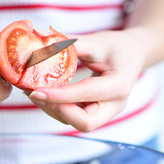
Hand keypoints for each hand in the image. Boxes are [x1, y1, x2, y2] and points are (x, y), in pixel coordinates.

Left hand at [28, 30, 145, 131]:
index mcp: (119, 86)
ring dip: (51, 108)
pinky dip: (54, 107)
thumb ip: (70, 44)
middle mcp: (114, 106)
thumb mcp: (97, 40)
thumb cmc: (117, 47)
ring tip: (31, 90)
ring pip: (74, 122)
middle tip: (34, 93)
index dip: (59, 95)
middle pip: (84, 122)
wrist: (132, 55)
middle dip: (57, 109)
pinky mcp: (94, 114)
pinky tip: (40, 93)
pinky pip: (72, 117)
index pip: (85, 95)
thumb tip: (40, 45)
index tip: (36, 90)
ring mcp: (105, 113)